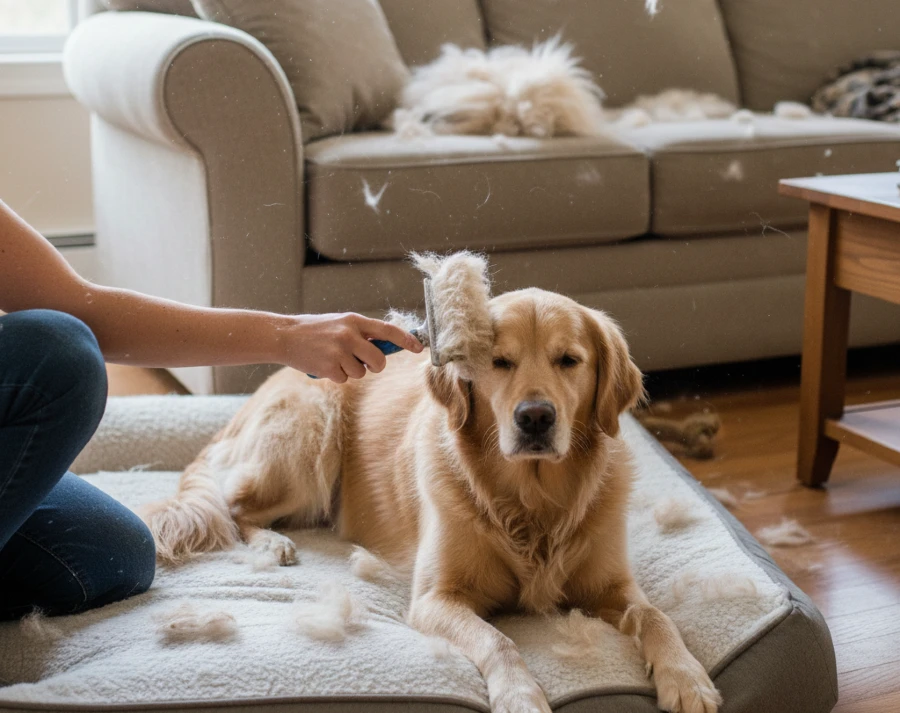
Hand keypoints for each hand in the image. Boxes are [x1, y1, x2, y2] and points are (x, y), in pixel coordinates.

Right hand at [277, 313, 423, 382]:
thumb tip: (388, 348)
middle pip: (379, 360)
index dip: (406, 340)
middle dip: (375, 366)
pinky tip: (323, 364)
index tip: (419, 348)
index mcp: (354, 321)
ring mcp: (339, 351)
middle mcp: (349, 335)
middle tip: (365, 364)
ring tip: (333, 358)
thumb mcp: (341, 324)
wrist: (285, 336)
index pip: (388, 330)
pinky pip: (344, 379)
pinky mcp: (329, 367)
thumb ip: (362, 334)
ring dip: (350, 371)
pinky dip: (336, 376)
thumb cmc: (316, 331)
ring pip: (361, 373)